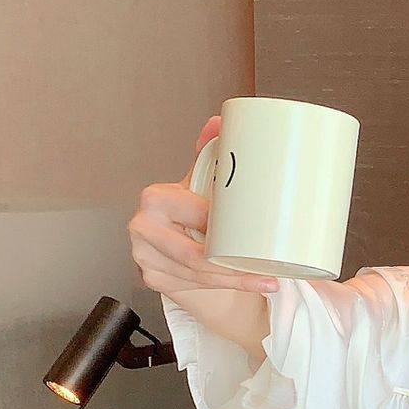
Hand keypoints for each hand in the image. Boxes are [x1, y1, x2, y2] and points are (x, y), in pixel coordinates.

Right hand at [128, 115, 279, 302]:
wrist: (172, 239)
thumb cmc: (188, 208)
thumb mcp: (199, 180)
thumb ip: (209, 151)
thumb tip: (221, 121)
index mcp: (155, 199)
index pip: (195, 215)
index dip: (223, 229)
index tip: (252, 235)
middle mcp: (143, 228)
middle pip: (194, 255)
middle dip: (232, 266)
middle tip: (266, 269)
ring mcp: (145, 257)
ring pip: (196, 275)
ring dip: (233, 281)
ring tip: (263, 280)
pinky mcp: (153, 278)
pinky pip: (191, 287)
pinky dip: (221, 287)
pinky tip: (245, 285)